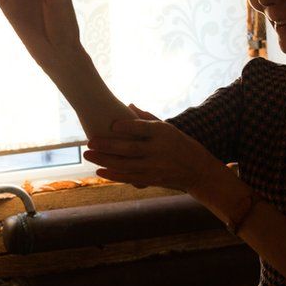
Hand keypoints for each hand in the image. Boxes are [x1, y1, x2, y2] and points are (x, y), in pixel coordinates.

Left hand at [83, 108, 225, 193]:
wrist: (198, 171)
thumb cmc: (180, 145)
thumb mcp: (168, 128)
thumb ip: (147, 118)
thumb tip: (128, 105)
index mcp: (164, 133)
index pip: (142, 128)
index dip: (127, 126)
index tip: (111, 123)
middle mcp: (159, 150)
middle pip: (129, 148)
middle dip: (107, 146)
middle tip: (89, 141)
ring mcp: (155, 167)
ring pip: (126, 164)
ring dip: (105, 160)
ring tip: (88, 155)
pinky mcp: (152, 180)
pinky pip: (130, 178)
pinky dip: (114, 175)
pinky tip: (100, 171)